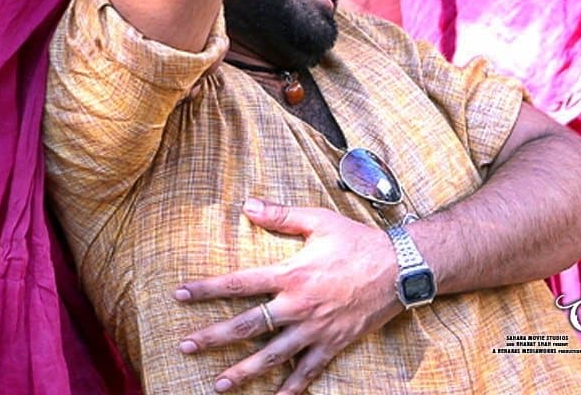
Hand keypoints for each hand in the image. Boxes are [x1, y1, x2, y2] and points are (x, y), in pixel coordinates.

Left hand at [174, 198, 402, 393]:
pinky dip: (291, 389)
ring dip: (243, 371)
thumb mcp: (318, 221)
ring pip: (272, 356)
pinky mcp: (334, 345)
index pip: (237, 284)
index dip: (205, 289)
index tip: (179, 294)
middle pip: (246, 326)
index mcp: (290, 275)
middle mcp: (298, 307)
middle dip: (212, 338)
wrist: (401, 270)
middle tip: (184, 346)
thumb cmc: (358, 242)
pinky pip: (308, 372)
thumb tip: (247, 205)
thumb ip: (280, 216)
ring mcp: (315, 330)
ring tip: (218, 384)